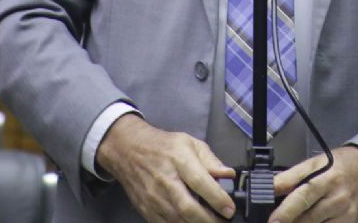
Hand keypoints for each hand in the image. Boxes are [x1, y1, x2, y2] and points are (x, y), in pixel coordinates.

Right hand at [96, 114, 236, 221]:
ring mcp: (153, 197)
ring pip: (177, 220)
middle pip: (188, 208)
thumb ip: (210, 161)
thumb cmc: (163, 146)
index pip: (199, 182)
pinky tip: (190, 222)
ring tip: (209, 222)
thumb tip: (228, 175)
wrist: (128, 150)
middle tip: (222, 221)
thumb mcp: (190, 143)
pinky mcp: (145, 209)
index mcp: (179, 159)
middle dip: (208, 220)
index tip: (229, 209)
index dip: (217, 198)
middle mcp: (165, 180)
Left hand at [269, 146, 357, 222]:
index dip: (286, 210)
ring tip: (290, 222)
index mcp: (326, 178)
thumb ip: (291, 176)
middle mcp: (337, 198)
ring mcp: (346, 215)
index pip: (303, 195)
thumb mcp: (316, 162)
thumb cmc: (340, 166)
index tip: (272, 220)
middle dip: (289, 222)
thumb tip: (269, 187)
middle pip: (308, 217)